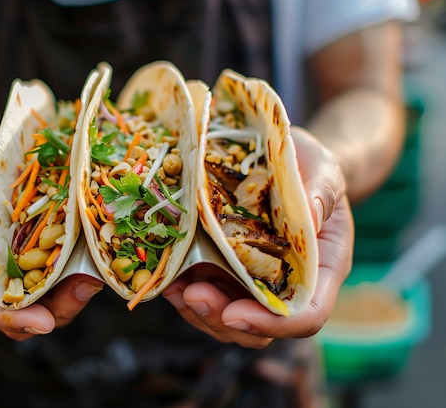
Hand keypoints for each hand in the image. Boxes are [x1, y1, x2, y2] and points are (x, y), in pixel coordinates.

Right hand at [0, 126, 102, 340]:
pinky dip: (84, 269)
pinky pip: (68, 270)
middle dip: (54, 311)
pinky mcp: (52, 250)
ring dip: (75, 295)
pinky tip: (101, 255)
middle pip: (22, 311)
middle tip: (84, 289)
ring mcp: (26, 263)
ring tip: (96, 277)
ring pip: (50, 299)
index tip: (41, 322)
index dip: (8, 318)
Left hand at [162, 127, 353, 347]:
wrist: (285, 159)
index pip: (305, 314)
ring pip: (226, 317)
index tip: (236, 314)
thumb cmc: (311, 167)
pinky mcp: (224, 268)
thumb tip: (306, 216)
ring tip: (172, 286)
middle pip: (258, 328)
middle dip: (221, 318)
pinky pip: (204, 292)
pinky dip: (182, 290)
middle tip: (192, 294)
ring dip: (196, 310)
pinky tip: (165, 275)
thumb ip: (319, 194)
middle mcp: (285, 284)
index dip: (272, 324)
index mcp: (320, 269)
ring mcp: (252, 280)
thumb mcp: (323, 171)